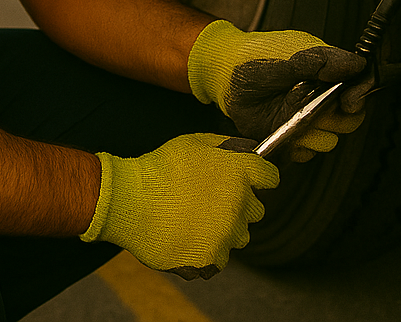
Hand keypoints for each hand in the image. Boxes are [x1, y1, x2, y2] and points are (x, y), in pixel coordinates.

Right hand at [80, 133, 278, 273]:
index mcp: (240, 172)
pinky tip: (186, 233)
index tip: (247, 178)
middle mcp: (241, 205)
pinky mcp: (212, 259)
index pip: (270, 177)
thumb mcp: (195, 142)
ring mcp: (227, 236)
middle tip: (210, 198)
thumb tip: (248, 151)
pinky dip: (206, 249)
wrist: (131, 199)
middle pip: (256, 209)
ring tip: (194, 217)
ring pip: (239, 235)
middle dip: (239, 203)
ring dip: (224, 228)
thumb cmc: (161, 167)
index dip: (258, 176)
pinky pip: (219, 256)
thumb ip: (228, 146)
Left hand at [186, 20, 368, 161]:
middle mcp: (321, 98)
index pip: (360, 87)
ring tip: (291, 115)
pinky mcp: (291, 136)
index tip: (349, 100)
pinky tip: (282, 130)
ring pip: (329, 139)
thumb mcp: (286, 56)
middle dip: (334, 118)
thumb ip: (319, 61)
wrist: (223, 75)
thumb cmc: (253, 58)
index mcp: (326, 72)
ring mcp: (306, 119)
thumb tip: (356, 63)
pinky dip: (296, 146)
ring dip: (312, 132)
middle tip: (314, 108)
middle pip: (350, 120)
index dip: (360, 96)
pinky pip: (306, 153)